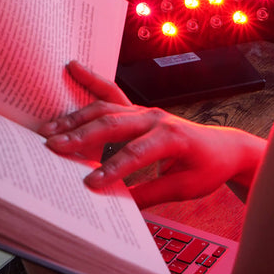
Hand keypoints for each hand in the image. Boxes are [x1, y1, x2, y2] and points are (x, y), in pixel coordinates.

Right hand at [39, 61, 263, 207]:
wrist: (224, 147)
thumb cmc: (208, 167)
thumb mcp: (186, 188)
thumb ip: (153, 195)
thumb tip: (121, 207)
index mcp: (173, 137)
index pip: (137, 154)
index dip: (113, 169)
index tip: (89, 184)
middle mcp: (157, 118)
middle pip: (115, 124)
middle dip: (82, 136)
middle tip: (54, 149)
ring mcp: (146, 110)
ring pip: (107, 109)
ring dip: (77, 118)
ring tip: (49, 130)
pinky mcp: (139, 109)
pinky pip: (112, 94)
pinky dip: (92, 80)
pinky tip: (73, 67)